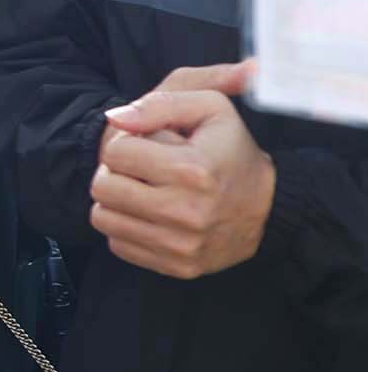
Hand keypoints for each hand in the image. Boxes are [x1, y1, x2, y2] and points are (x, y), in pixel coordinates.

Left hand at [92, 61, 273, 278]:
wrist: (269, 208)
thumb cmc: (231, 150)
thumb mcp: (209, 108)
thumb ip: (159, 104)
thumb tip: (115, 119)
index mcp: (194, 170)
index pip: (115, 153)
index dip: (126, 144)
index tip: (147, 146)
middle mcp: (187, 212)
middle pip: (102, 188)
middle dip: (116, 172)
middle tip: (140, 170)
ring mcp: (182, 245)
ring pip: (103, 218)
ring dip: (117, 201)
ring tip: (145, 191)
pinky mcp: (178, 267)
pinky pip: (118, 245)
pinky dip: (128, 228)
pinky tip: (152, 215)